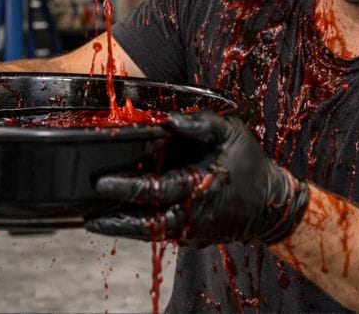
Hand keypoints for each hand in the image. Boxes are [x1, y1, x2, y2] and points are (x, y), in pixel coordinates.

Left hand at [84, 111, 308, 247]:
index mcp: (198, 186)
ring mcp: (192, 232)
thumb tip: (169, 119)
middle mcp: (193, 215)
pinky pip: (162, 234)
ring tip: (94, 221)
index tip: (102, 183)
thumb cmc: (249, 163)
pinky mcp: (193, 239)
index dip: (127, 187)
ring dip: (123, 228)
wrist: (271, 204)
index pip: (155, 190)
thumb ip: (200, 122)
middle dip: (115, 220)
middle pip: (146, 223)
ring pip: (151, 234)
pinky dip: (140, 228)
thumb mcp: (230, 132)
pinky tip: (121, 219)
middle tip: (87, 215)